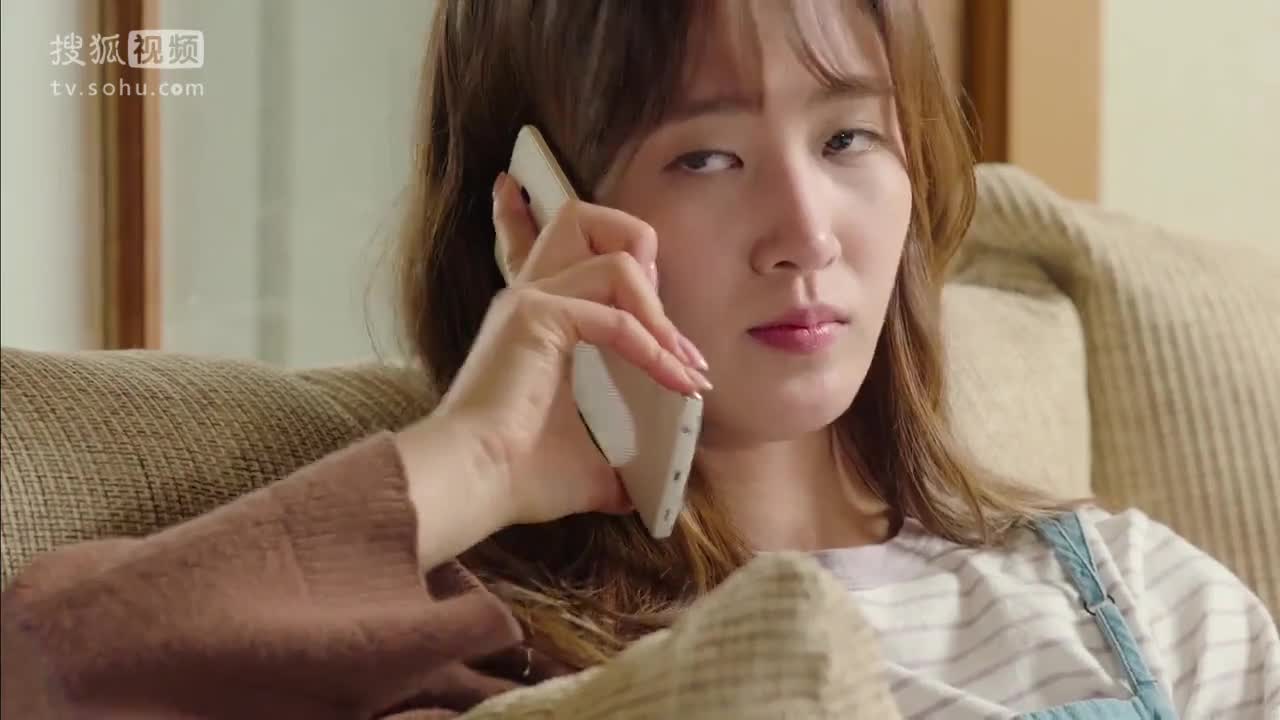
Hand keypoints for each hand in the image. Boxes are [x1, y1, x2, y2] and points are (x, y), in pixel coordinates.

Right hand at [399, 173, 710, 535]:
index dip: (572, 239)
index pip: (539, 245)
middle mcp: (528, 298)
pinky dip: (652, 348)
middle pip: (581, 218)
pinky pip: (615, 316)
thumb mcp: (587, 464)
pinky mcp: (536, 317)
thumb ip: (618, 461)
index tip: (612, 287)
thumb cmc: (515, 477)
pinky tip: (674, 382)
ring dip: (660, 312)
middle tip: (666, 325)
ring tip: (684, 365)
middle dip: (639, 248)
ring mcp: (530, 301)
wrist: (471, 488)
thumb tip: (649, 492)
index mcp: (531, 320)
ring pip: (616, 259)